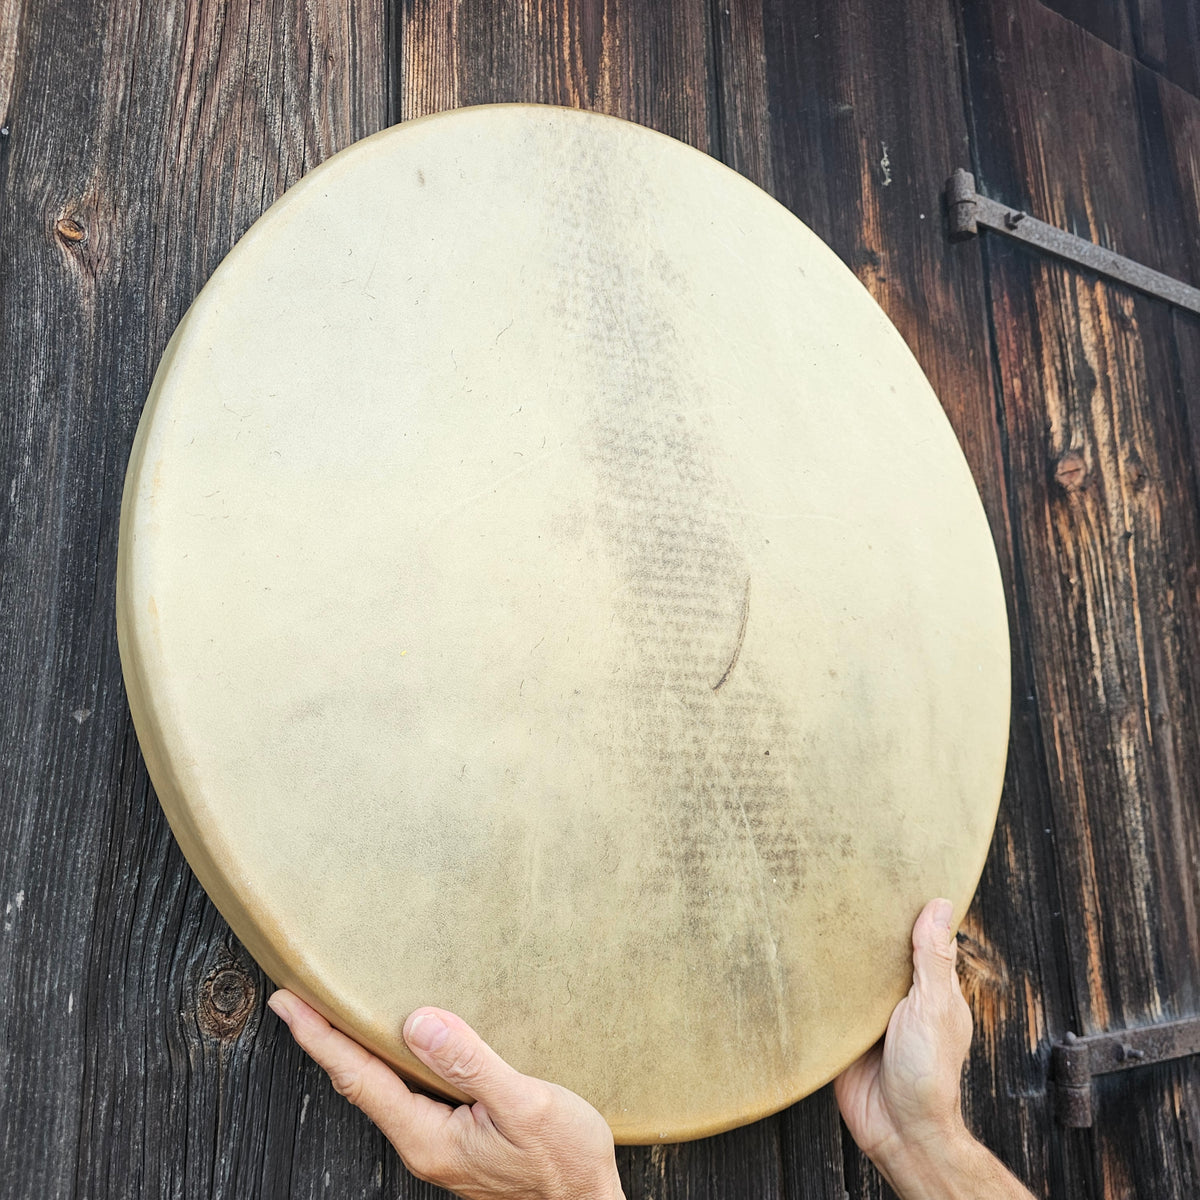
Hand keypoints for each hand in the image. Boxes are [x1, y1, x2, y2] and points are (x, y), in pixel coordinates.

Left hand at [268, 993, 623, 1199]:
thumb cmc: (565, 1161)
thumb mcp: (525, 1106)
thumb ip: (470, 1065)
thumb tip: (419, 1023)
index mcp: (429, 1138)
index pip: (361, 1079)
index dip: (321, 1038)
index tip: (288, 1003)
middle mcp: (423, 1144)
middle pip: (360, 1083)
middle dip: (323, 1040)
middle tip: (294, 998)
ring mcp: (438, 1142)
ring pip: (382, 1088)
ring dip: (352, 1049)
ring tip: (329, 1013)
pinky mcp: (456, 1136)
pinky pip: (407, 1091)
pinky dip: (386, 1060)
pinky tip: (393, 1042)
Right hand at [834, 898, 1034, 1198]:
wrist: (897, 1129)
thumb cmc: (928, 1072)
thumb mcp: (933, 1006)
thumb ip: (931, 958)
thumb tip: (940, 904)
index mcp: (928, 988)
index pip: (916, 938)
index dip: (903, 910)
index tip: (884, 873)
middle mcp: (898, 998)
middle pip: (877, 953)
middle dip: (860, 927)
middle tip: (833, 883)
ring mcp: (868, 1016)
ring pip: (849, 975)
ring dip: (833, 955)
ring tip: (805, 912)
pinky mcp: (840, 1033)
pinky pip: (825, 1002)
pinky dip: (813, 986)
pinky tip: (792, 960)